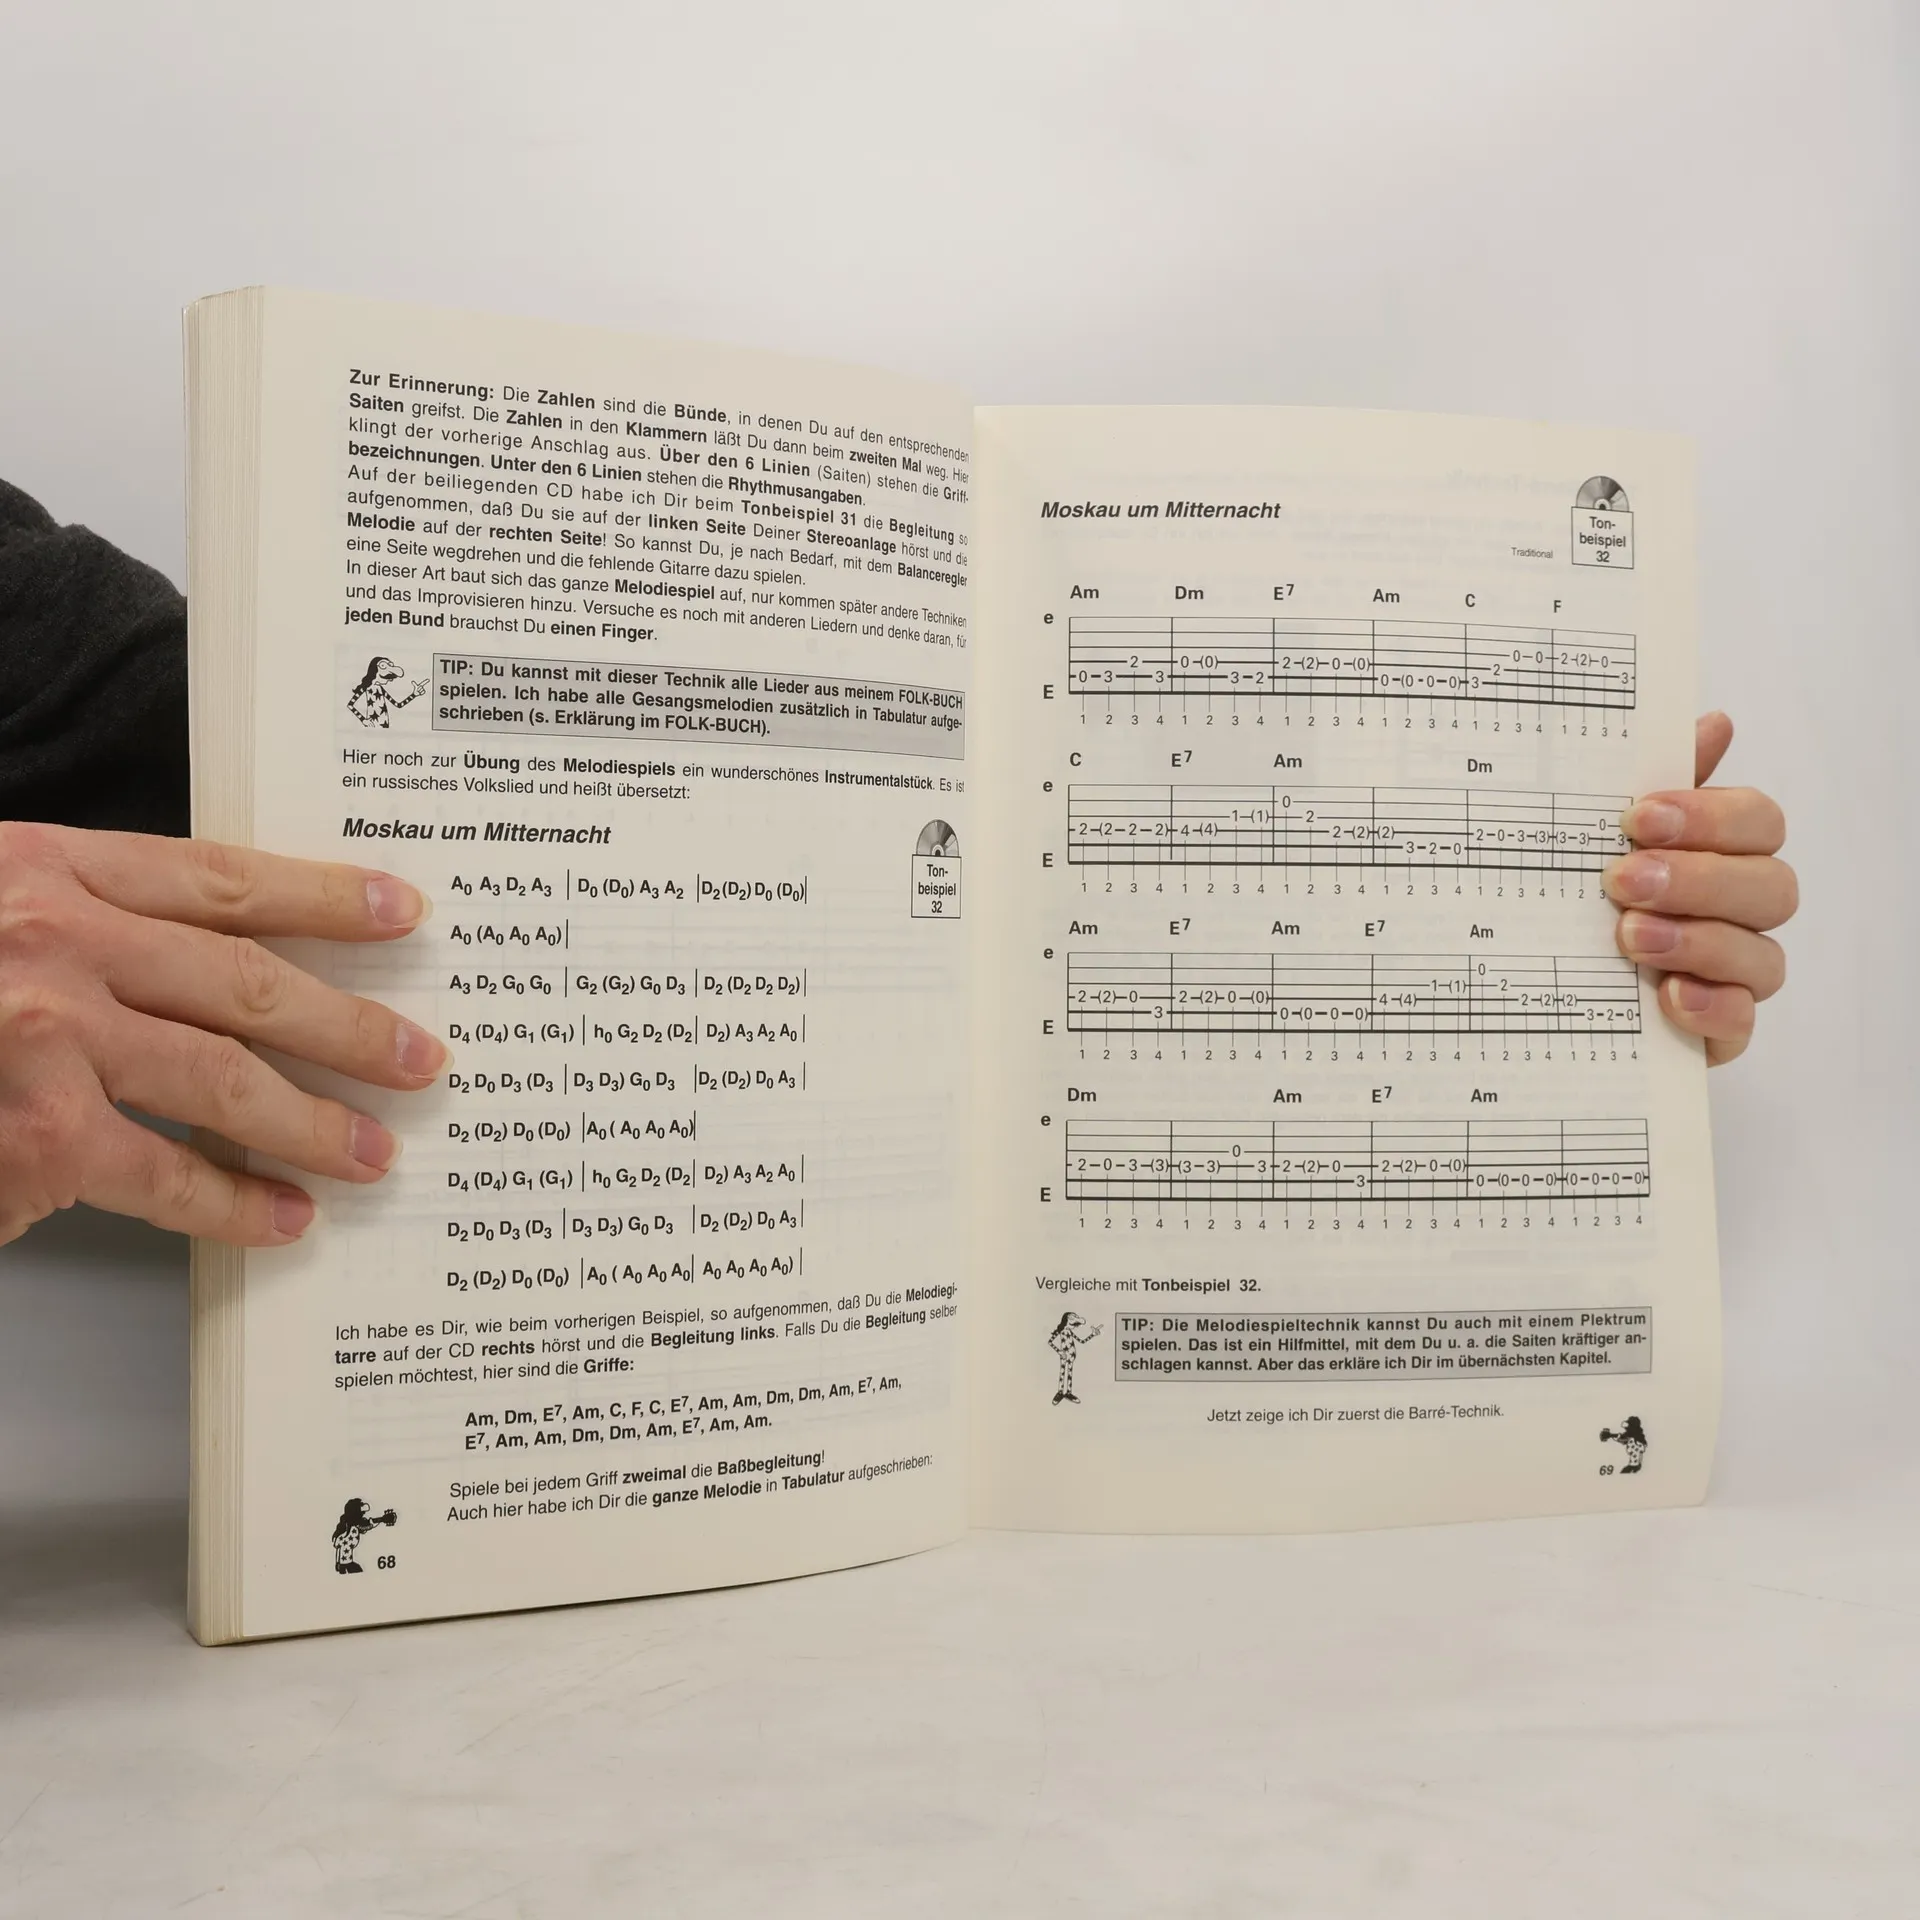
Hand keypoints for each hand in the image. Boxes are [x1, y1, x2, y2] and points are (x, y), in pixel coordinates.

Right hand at [0, 822, 445, 1247]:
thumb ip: (77, 922)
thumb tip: (197, 963)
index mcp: (46, 868)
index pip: (221, 878)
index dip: (323, 895)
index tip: (401, 912)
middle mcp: (57, 942)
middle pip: (249, 982)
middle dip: (350, 1026)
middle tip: (421, 1058)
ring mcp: (46, 1039)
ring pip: (226, 1080)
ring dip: (316, 1122)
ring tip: (373, 1152)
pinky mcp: (35, 1136)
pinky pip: (166, 1176)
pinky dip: (235, 1204)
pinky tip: (280, 1218)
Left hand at [1605, 713, 1795, 1064]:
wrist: (1537, 985)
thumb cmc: (1583, 895)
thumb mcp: (1597, 834)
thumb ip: (1653, 781)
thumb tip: (1713, 722)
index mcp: (1723, 853)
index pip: (1758, 822)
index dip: (1710, 817)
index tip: (1638, 817)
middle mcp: (1740, 911)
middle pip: (1771, 886)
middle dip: (1699, 880)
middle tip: (1623, 880)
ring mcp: (1734, 974)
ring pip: (1762, 956)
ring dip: (1698, 941)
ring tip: (1629, 938)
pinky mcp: (1717, 1030)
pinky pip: (1742, 1022)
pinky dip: (1710, 1007)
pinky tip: (1668, 995)